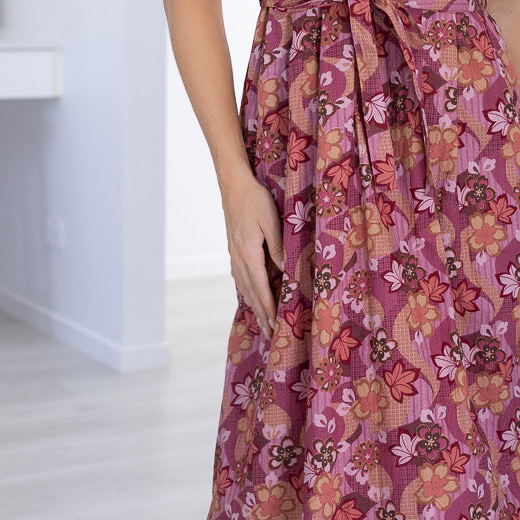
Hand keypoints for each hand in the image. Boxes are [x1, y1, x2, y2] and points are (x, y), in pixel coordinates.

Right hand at [221, 168, 283, 336]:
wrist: (233, 185)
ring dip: (254, 306)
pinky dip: (247, 292)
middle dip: (262, 314)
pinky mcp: (234, 249)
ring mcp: (234, 255)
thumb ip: (278, 247)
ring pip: (244, 286)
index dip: (269, 308)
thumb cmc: (255, 200)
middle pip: (251, 292)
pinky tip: (251, 296)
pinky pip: (240, 277)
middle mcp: (238, 258)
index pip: (260, 288)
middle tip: (270, 334)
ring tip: (262, 322)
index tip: (275, 325)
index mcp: (248, 253)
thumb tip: (285, 271)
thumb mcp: (271, 222)